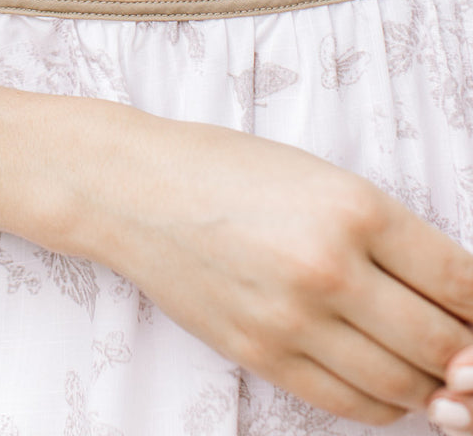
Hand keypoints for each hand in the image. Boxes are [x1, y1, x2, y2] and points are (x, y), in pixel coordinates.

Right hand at [59, 108, 472, 426]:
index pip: (463, 283)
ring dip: (430, 385)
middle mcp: (330, 268)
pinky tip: (386, 382)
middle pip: (441, 344)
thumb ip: (390, 236)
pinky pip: (349, 404)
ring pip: (401, 384)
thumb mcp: (321, 177)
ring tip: (430, 368)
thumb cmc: (229, 169)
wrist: (135, 188)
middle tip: (467, 352)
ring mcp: (294, 319)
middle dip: (468, 357)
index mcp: (354, 208)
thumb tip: (459, 298)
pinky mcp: (262, 355)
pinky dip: (383, 404)